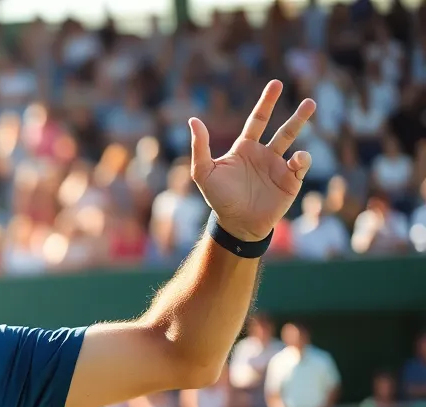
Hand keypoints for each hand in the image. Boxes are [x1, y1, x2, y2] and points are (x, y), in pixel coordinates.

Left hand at [189, 80, 315, 241]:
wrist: (236, 224)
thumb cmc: (219, 198)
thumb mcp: (203, 172)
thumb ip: (200, 146)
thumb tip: (193, 120)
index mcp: (245, 148)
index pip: (258, 120)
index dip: (266, 102)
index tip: (276, 84)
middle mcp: (264, 154)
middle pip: (282, 129)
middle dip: (296, 115)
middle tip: (310, 100)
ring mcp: (278, 167)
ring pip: (294, 141)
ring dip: (302, 123)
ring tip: (310, 105)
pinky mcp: (290, 181)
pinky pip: (300, 165)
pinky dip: (302, 158)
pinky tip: (296, 159)